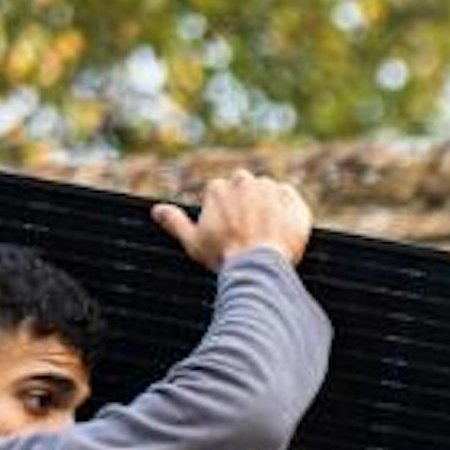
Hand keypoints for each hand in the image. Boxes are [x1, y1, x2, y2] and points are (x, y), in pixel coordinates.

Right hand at [153, 167, 313, 271]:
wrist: (259, 267)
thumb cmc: (224, 256)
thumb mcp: (193, 242)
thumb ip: (175, 222)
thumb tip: (156, 210)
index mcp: (218, 187)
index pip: (222, 193)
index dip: (226, 214)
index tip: (230, 231)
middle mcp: (245, 181)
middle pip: (246, 188)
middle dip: (246, 205)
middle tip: (248, 232)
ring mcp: (271, 190)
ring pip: (269, 193)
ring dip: (268, 208)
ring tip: (266, 235)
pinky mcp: (293, 201)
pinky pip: (292, 202)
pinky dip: (289, 213)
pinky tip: (282, 231)